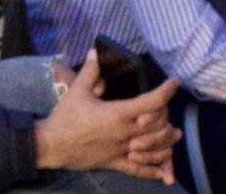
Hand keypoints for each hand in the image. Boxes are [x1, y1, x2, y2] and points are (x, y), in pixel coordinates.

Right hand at [34, 52, 178, 181]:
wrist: (50, 145)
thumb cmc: (64, 117)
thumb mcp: (77, 91)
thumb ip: (90, 71)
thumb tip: (95, 51)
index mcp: (118, 113)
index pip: (152, 101)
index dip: (167, 90)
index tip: (175, 81)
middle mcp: (124, 132)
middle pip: (158, 125)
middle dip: (167, 116)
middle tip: (168, 109)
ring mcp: (120, 150)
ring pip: (153, 149)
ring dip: (167, 142)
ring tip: (176, 135)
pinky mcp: (114, 163)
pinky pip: (137, 170)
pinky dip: (153, 171)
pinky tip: (165, 174)